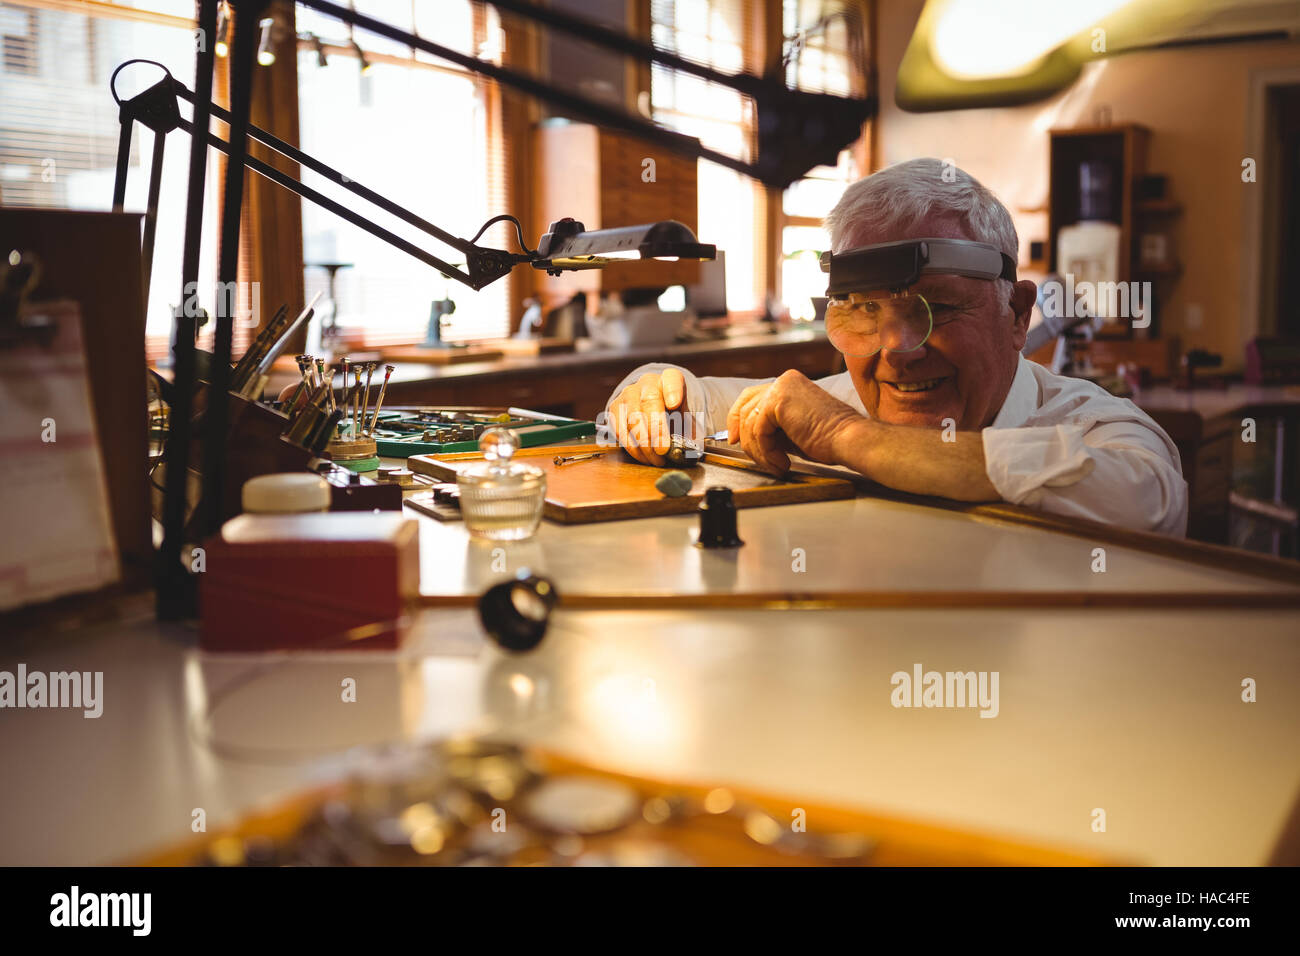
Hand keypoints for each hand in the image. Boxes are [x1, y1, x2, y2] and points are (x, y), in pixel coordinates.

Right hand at [607, 368, 688, 465]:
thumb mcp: (687, 418)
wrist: (653, 407)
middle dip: (656, 429)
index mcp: (670, 379)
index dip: (673, 391)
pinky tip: (644, 457)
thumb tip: (691, 449)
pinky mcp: (615, 408)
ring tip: (656, 460)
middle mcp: (647, 383)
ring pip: (632, 419)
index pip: (672, 379)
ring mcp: (628, 394)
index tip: (674, 403)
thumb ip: (691, 431)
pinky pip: (621, 430)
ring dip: (644, 444)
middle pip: (649, 402)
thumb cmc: (672, 414)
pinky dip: (633, 447)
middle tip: (663, 450)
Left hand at [726, 370, 863, 473]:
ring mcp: (780, 388)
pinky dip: (767, 451)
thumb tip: (747, 437)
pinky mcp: (778, 402)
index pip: (751, 397)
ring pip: (750, 422)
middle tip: (748, 454)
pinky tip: (782, 462)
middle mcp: (783, 381)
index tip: (735, 437)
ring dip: (759, 450)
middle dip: (743, 435)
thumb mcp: (792, 430)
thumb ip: (772, 427)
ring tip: (776, 464)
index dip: (738, 418)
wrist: (848, 439)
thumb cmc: (829, 439)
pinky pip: (759, 431)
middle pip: (745, 407)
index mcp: (788, 384)